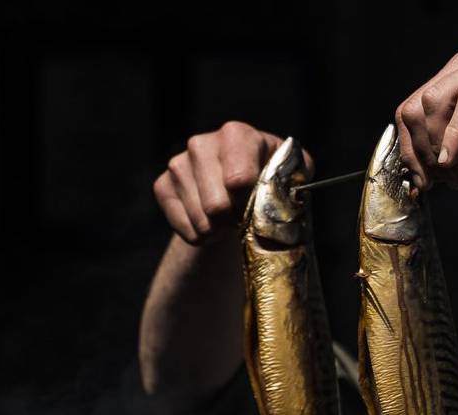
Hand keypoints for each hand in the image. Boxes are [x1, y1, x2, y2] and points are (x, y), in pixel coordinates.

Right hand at [153, 121, 310, 244]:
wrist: (240, 191)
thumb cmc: (272, 180)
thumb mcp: (292, 175)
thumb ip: (295, 180)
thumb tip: (289, 195)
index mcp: (237, 135)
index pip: (238, 177)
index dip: (248, 202)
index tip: (257, 207)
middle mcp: (202, 143)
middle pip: (217, 205)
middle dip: (234, 220)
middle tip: (245, 218)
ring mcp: (179, 163)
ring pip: (201, 220)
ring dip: (220, 230)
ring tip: (230, 222)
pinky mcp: (162, 185)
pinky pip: (185, 228)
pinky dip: (201, 237)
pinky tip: (212, 225)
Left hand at [394, 40, 457, 188]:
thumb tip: (440, 173)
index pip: (412, 109)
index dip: (409, 149)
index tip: (425, 183)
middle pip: (413, 107)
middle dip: (417, 153)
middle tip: (439, 183)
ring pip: (433, 103)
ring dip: (436, 149)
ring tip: (457, 175)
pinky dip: (456, 137)